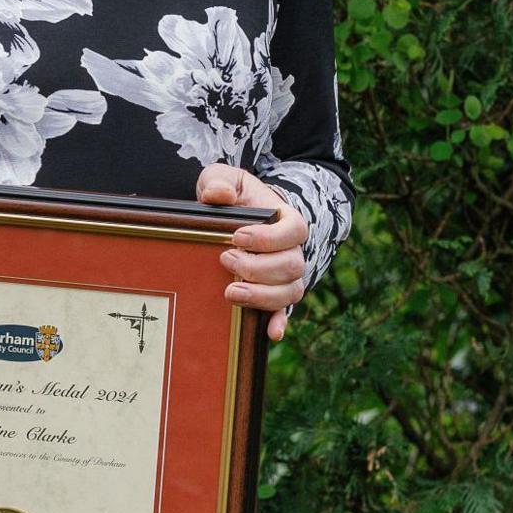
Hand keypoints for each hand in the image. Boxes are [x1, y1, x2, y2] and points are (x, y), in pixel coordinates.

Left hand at [196, 163, 308, 340]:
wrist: (237, 219)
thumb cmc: (234, 197)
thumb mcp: (224, 179)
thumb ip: (220, 181)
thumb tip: (218, 194)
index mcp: (286, 222)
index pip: (294, 231)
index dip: (269, 237)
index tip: (237, 236)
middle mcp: (292, 251)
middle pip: (291, 265)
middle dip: (258, 267)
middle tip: (226, 259)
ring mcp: (285, 276)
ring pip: (291, 292)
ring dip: (263, 296)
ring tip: (231, 292)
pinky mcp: (273, 294)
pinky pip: (285, 312)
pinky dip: (279, 322)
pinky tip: (270, 332)